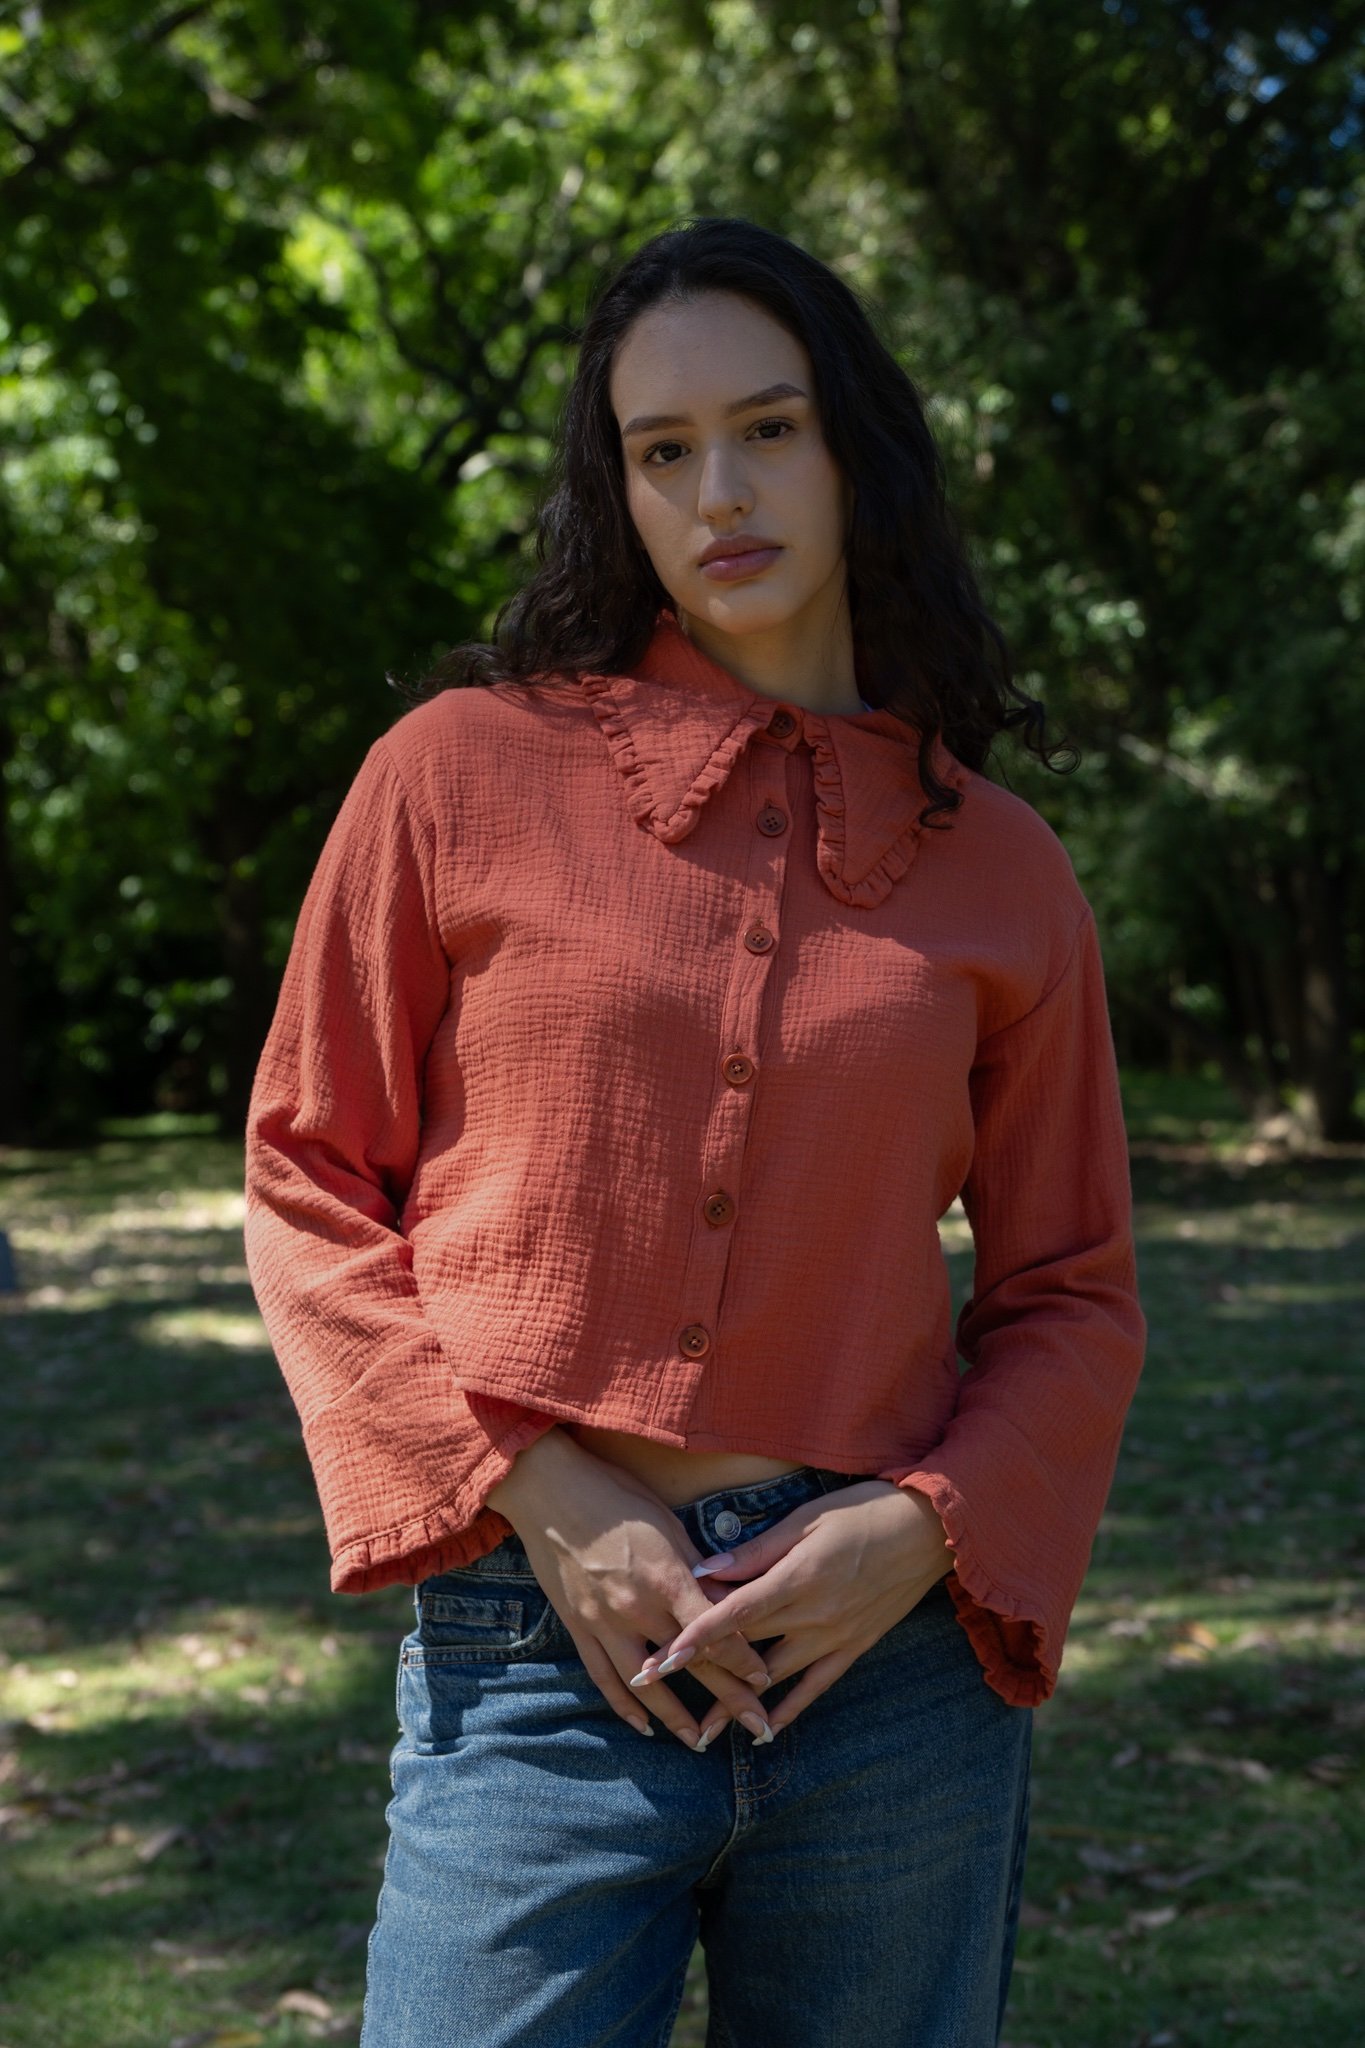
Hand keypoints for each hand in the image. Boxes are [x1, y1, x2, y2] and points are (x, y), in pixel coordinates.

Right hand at [486, 1431, 776, 1748]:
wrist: (550, 1490)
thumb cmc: (616, 1497)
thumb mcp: (667, 1525)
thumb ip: (695, 1569)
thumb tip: (726, 1601)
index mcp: (666, 1578)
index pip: (716, 1630)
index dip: (743, 1658)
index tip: (766, 1679)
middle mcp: (637, 1608)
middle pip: (691, 1663)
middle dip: (729, 1696)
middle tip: (758, 1725)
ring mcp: (604, 1622)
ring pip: (646, 1683)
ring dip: (676, 1717)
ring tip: (701, 1742)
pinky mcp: (579, 1626)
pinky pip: (603, 1676)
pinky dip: (624, 1704)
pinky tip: (643, 1725)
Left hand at [627, 1481, 953, 1741]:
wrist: (929, 1530)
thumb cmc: (862, 1511)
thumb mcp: (806, 1518)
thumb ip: (755, 1551)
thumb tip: (705, 1571)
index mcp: (796, 1578)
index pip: (734, 1615)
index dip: (693, 1639)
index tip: (659, 1660)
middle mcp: (813, 1615)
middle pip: (745, 1649)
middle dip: (698, 1669)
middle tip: (655, 1688)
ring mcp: (835, 1636)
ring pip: (774, 1678)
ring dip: (736, 1704)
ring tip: (701, 1731)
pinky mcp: (854, 1648)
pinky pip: (816, 1686)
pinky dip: (789, 1709)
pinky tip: (765, 1729)